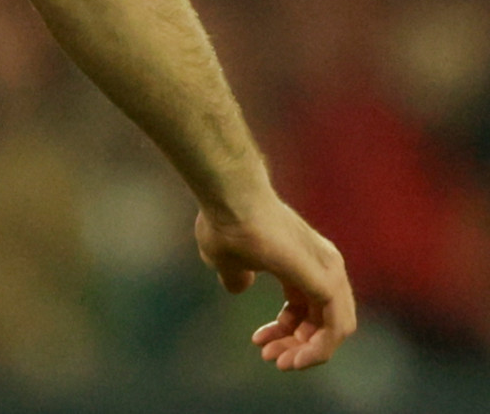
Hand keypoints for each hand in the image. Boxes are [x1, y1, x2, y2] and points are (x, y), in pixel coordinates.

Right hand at [195, 195, 355, 369]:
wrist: (230, 198)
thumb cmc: (224, 222)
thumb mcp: (226, 259)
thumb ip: (237, 276)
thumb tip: (239, 287)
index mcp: (301, 261)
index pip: (305, 306)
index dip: (283, 329)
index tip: (258, 342)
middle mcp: (324, 265)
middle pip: (322, 320)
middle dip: (296, 344)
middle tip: (271, 357)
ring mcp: (328, 271)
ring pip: (334, 328)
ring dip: (309, 352)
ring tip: (280, 362)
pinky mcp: (326, 281)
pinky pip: (336, 328)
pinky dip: (319, 349)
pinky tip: (295, 358)